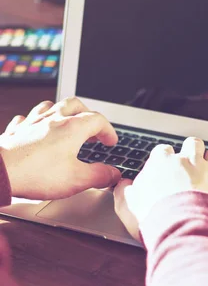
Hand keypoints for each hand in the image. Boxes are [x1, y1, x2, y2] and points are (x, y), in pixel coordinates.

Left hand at [0, 97, 120, 199]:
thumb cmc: (35, 173)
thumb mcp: (76, 179)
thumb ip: (99, 175)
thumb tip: (113, 174)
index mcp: (73, 128)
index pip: (98, 120)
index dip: (108, 131)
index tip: (110, 142)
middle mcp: (54, 119)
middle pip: (76, 105)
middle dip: (88, 114)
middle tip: (92, 129)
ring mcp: (33, 122)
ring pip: (51, 106)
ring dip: (63, 112)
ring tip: (68, 124)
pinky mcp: (17, 130)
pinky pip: (29, 118)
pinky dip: (38, 122)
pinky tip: (38, 130)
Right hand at [113, 138, 207, 241]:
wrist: (185, 231)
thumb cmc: (155, 219)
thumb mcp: (128, 207)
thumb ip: (124, 192)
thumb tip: (123, 186)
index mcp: (163, 163)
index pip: (163, 151)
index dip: (165, 160)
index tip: (165, 169)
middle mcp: (189, 161)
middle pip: (193, 144)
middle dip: (192, 152)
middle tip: (191, 165)